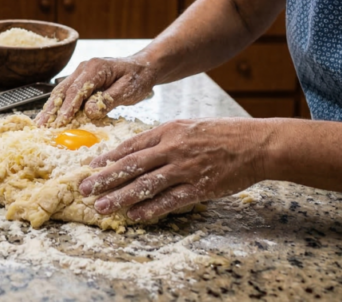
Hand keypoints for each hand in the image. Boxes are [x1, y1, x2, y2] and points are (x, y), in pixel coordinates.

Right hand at [34, 57, 155, 127]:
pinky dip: (57, 105)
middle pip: (63, 90)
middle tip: (42, 126)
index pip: (77, 89)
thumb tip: (89, 112)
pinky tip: (50, 116)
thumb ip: (108, 100)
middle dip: (51, 109)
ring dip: (50, 108)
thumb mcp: (128, 90)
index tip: (61, 122)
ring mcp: (80, 72)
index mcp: (96, 67)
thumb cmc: (138, 78)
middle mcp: (84, 67)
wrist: (143, 67)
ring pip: (61, 91)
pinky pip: (66, 93)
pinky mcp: (81, 80)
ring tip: (39, 124)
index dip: (68, 107)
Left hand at [78, 118, 272, 220]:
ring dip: (121, 197)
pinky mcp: (200, 187)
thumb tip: (138, 149)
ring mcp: (186, 169)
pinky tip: (135, 216)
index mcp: (169, 131)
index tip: (91, 167)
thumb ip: (164, 137)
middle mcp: (173, 149)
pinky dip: (151, 209)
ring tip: (102, 207)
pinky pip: (170, 200)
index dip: (109, 158)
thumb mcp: (188, 126)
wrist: (256, 143)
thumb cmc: (223, 133)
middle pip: (132, 166)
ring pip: (146, 185)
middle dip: (105, 179)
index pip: (131, 145)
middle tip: (85, 190)